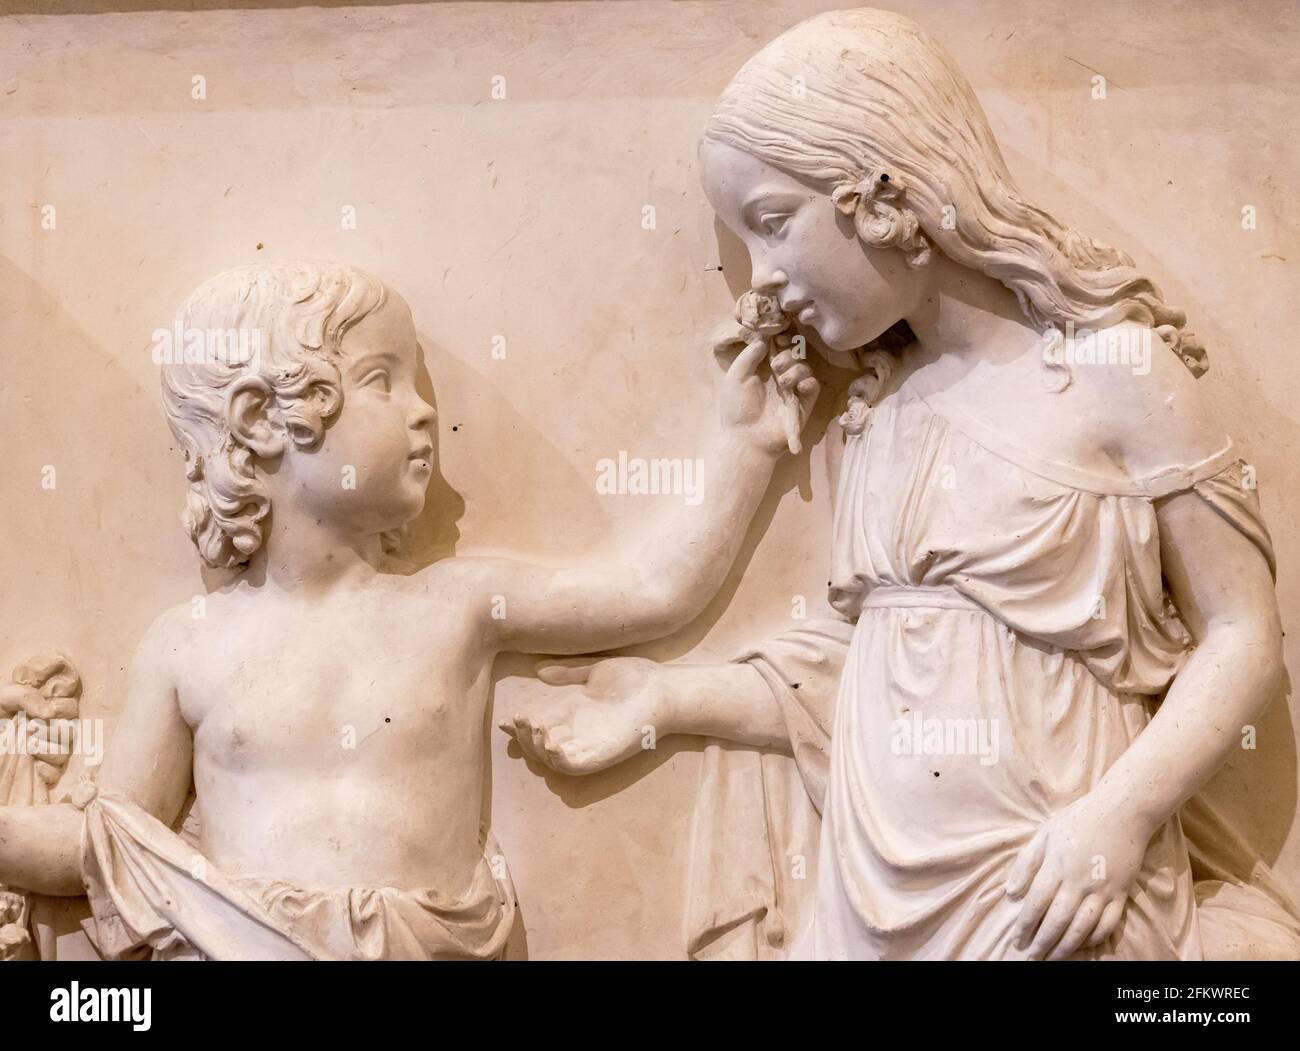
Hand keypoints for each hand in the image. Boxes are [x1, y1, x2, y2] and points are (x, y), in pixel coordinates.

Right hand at [500, 657, 669, 774]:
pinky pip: (576, 765)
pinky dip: (559, 759)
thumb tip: (540, 670)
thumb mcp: (595, 672)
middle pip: (541, 747)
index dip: (519, 728)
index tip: (502, 720)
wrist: (665, 687)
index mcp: (576, 716)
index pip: (540, 728)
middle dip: (524, 738)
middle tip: (518, 720)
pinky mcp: (605, 754)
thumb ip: (568, 674)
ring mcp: (592, 746)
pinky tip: (550, 743)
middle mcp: (581, 735)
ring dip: (538, 749)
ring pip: (554, 760)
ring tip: (532, 728)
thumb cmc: (637, 678)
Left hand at [712, 323, 818, 455]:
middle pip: (794, 353)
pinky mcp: (803, 403)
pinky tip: (798, 387)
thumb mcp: (736, 377)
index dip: (781, 339)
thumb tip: (763, 338)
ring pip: (804, 367)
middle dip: (788, 354)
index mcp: (763, 368)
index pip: (778, 346)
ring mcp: (792, 390)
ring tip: (782, 380)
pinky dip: (808, 382)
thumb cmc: (737, 409)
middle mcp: (780, 376)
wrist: (746, 438)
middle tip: (775, 365)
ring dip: (795, 369)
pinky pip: (813, 386)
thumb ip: (749, 355)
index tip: (777, 339)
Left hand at [1005, 793, 1152, 959]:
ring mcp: (1101, 890)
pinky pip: (1108, 924)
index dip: (1025, 925)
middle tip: (1032, 956)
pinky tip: (1084, 944)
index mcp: (1055, 867)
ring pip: (1082, 928)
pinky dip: (1095, 938)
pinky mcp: (1121, 894)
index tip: (1017, 940)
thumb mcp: (1044, 834)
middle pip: (1057, 921)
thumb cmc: (1078, 820)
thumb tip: (1011, 893)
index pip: (1035, 904)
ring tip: (1054, 957)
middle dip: (1042, 942)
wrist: (1121, 812)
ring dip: (1066, 947)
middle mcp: (1077, 882)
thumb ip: (1026, 863)